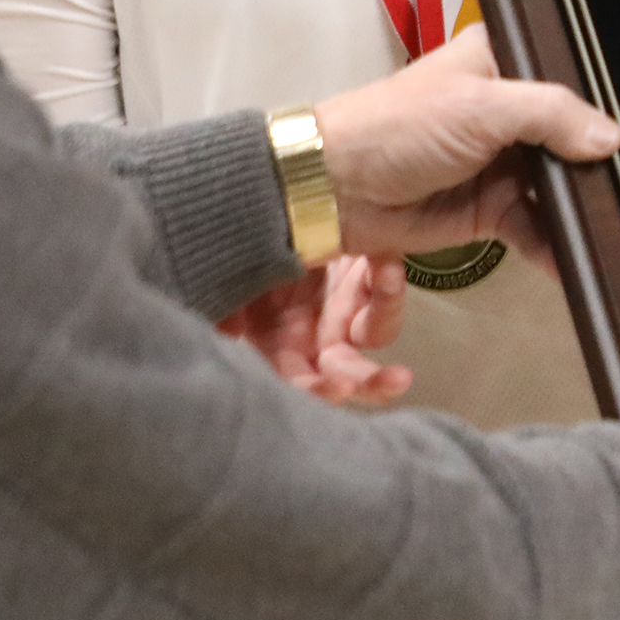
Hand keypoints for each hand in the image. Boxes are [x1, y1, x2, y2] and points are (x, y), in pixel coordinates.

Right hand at [219, 253, 413, 403]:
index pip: (300, 384)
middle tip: (396, 381)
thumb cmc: (235, 267)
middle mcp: (318, 340)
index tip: (340, 388)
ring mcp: (344, 309)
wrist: (261, 229)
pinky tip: (385, 262)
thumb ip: (223, 314)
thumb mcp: (225, 291)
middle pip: (350, 373)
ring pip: (378, 328)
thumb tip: (227, 331)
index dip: (318, 390)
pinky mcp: (365, 277)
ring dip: (387, 313)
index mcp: (279, 352)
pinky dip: (387, 279)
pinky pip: (383, 284)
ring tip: (389, 281)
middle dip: (372, 382)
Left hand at [318, 26, 619, 256]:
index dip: (601, 96)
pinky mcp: (491, 210)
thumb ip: (552, 115)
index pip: (567, 74)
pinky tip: (584, 258)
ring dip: (582, 205)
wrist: (334, 189)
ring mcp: (502, 162)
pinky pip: (536, 227)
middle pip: (571, 133)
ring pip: (560, 183)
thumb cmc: (399, 126)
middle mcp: (508, 108)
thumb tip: (612, 140)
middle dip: (598, 160)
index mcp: (501, 61)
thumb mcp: (482, 105)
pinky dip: (556, 244)